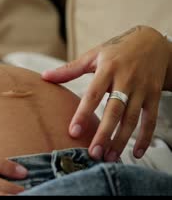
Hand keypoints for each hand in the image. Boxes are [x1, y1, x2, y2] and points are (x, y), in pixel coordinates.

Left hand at [42, 26, 168, 161]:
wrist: (152, 42)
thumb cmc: (116, 51)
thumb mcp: (93, 55)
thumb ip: (69, 69)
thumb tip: (44, 77)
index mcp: (108, 69)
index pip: (93, 94)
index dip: (83, 113)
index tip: (73, 132)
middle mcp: (126, 80)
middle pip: (115, 111)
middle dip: (104, 134)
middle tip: (93, 154)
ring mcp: (142, 89)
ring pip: (132, 119)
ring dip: (121, 140)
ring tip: (109, 157)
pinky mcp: (154, 95)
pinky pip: (151, 120)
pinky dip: (145, 137)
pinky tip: (135, 153)